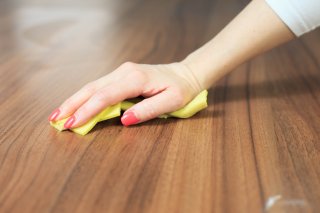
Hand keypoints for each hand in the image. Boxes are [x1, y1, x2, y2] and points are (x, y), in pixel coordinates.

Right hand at [48, 62, 202, 127]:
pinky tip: (76, 104)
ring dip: (75, 99)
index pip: (105, 96)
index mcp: (135, 79)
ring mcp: (121, 71)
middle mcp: (125, 72)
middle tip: (55, 120)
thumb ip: (147, 110)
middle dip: (72, 104)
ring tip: (59, 113)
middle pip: (92, 88)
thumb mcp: (171, 102)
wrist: (185, 73)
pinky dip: (85, 96)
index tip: (72, 123)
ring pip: (92, 85)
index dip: (87, 110)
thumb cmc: (180, 90)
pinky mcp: (121, 74)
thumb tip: (124, 120)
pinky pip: (99, 86)